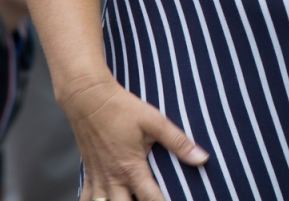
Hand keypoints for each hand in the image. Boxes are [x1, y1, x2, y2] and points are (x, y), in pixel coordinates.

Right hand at [65, 74, 207, 200]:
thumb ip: (178, 141)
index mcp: (131, 168)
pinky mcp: (88, 174)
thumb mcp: (154, 121)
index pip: (151, 200)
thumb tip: (202, 158)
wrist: (89, 98)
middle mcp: (114, 179)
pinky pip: (86, 199)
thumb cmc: (122, 108)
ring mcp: (98, 179)